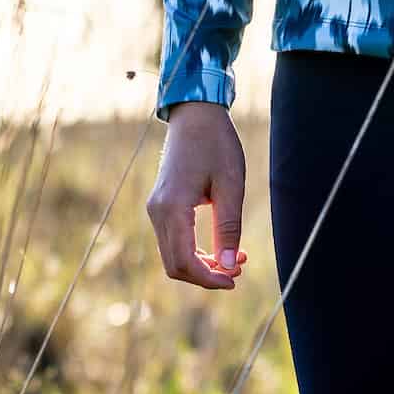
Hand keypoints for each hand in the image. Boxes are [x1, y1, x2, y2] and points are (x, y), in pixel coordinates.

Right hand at [147, 101, 251, 289]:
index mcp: (173, 207)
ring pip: (172, 255)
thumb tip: (227, 265)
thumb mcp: (230, 185)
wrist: (194, 114)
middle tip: (237, 269)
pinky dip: (193, 251)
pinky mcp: (160, 205)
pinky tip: (217, 247)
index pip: (185, 261)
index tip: (234, 279)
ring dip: (201, 265)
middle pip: (175, 265)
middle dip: (206, 276)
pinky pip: (172, 241)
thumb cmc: (216, 144)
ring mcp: (155, 208)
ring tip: (233, 258)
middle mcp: (157, 211)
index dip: (209, 279)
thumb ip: (228, 227)